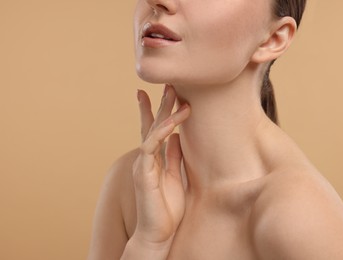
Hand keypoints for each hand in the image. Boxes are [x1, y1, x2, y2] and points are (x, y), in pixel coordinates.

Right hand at [132, 85, 189, 245]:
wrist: (158, 233)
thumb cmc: (167, 208)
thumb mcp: (175, 176)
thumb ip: (174, 157)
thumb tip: (177, 138)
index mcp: (154, 159)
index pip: (153, 129)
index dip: (154, 110)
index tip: (159, 92)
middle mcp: (147, 158)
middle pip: (152, 124)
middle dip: (160, 103)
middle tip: (169, 83)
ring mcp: (143, 164)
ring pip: (152, 131)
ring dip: (163, 110)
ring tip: (174, 92)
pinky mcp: (144, 172)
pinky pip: (152, 146)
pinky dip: (162, 130)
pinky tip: (173, 119)